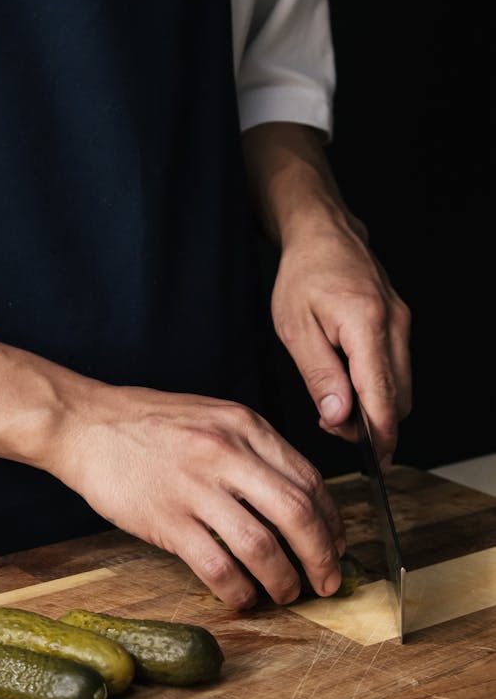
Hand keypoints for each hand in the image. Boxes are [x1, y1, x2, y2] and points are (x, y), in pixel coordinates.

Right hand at [47, 382, 345, 609]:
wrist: (84, 423)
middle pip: (297, 514)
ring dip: (285, 579)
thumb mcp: (211, 415)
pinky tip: (243, 596)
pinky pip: (218, 566)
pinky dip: (240, 590)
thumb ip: (251, 447)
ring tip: (288, 592)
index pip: (308, 478)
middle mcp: (226, 453)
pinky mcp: (167, 520)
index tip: (337, 544)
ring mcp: (196, 488)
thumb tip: (294, 493)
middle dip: (322, 556)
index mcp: (244, 425)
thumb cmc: (147, 421)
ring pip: (262, 546)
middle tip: (328, 580)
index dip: (331, 520)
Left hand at [271, 210, 411, 466]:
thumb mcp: (295, 328)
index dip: (380, 436)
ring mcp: (403, 323)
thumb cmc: (303, 275)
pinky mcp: (401, 323)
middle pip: (398, 398)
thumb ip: (319, 376)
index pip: (383, 397)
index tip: (373, 464)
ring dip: (374, 405)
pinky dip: (376, 384)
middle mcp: (395, 325)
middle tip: (331, 424)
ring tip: (333, 402)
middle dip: (372, 424)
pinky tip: (346, 382)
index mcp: (366, 324)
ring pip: (400, 385)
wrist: (323, 234)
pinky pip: (396, 367)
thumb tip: (340, 417)